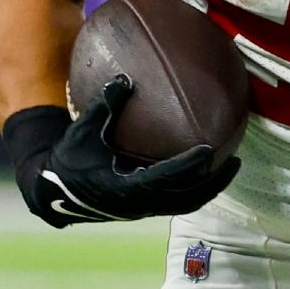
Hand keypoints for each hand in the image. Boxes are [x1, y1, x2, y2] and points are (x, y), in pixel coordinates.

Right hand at [20, 76, 239, 227]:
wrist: (53, 189)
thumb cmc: (69, 156)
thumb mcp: (84, 129)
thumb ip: (105, 105)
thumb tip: (124, 78)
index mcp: (124, 187)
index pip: (165, 177)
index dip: (188, 165)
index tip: (209, 150)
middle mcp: (138, 204)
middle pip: (187, 199)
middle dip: (214, 182)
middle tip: (236, 161)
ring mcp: (143, 209)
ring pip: (185, 204)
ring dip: (209, 188)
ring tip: (230, 166)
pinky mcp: (144, 208)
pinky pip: (177, 201)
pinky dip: (195, 188)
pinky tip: (206, 169)